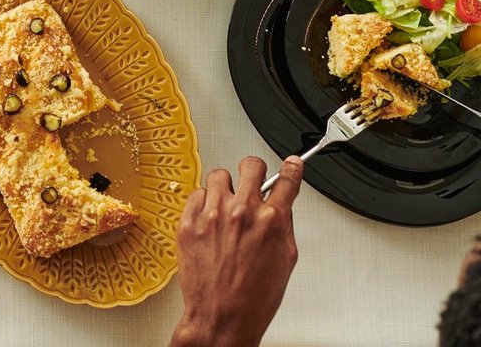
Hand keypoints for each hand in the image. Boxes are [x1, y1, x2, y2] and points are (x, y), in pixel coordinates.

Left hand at [170, 156, 302, 346]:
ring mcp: (213, 215)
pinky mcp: (189, 222)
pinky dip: (204, 203)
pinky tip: (209, 219)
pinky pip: (197, 194)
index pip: (287, 180)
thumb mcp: (285, 260)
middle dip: (255, 171)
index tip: (292, 163)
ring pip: (220, 175)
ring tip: (226, 205)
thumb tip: (281, 207)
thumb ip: (283, 226)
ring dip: (226, 187)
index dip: (292, 168)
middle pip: (251, 165)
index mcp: (271, 221)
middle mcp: (242, 212)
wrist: (222, 316)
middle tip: (253, 181)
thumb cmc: (253, 297)